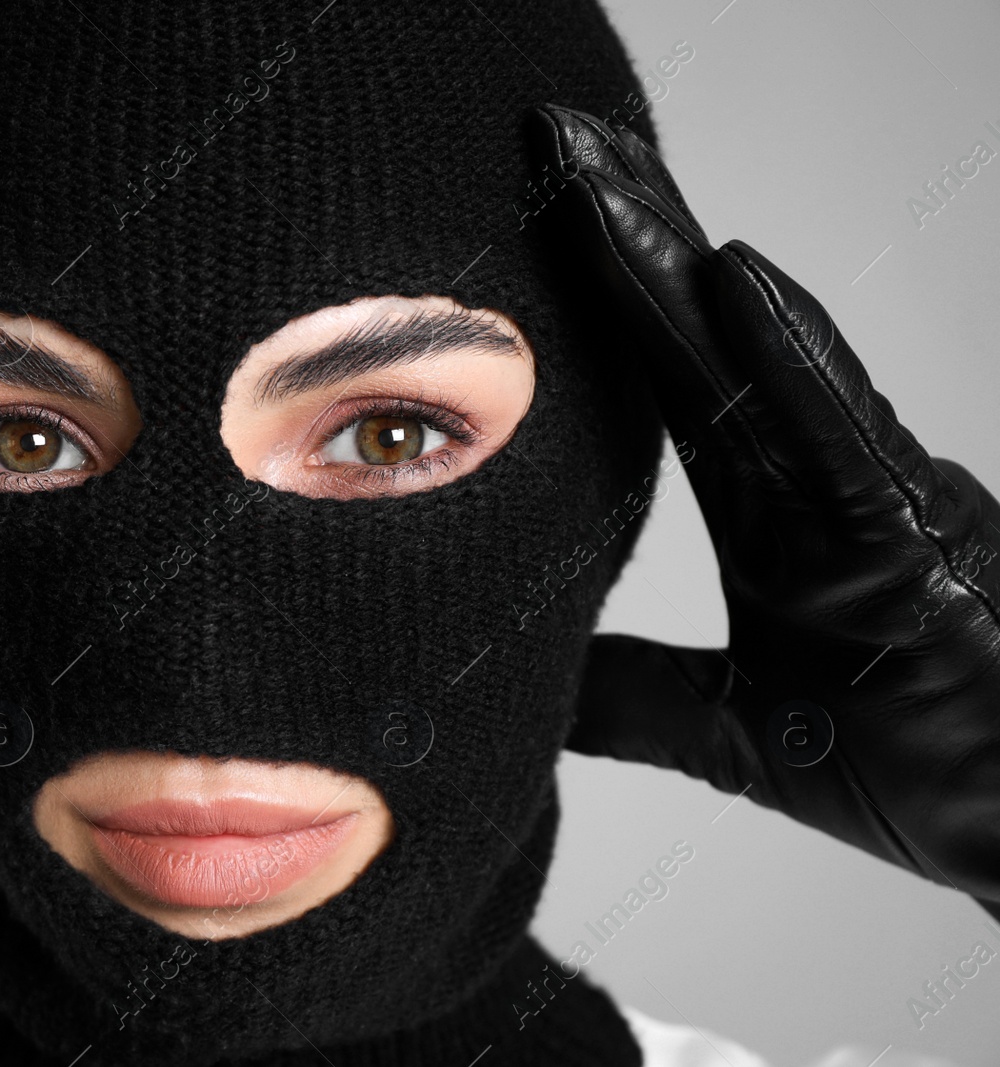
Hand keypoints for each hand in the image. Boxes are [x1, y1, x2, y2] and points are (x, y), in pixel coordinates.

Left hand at [532, 105, 999, 913]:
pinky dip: (786, 358)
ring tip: (599, 171)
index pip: (673, 375)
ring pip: (760, 355)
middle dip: (629, 233)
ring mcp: (874, 495)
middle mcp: (823, 477)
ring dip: (675, 264)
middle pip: (706, 333)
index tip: (537, 209)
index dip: (605, 294)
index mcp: (778, 510)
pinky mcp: (916, 541)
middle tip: (554, 134)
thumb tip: (539, 689)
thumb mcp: (736, 731)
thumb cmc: (922, 762)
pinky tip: (731, 278)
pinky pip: (841, 435)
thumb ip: (640, 698)